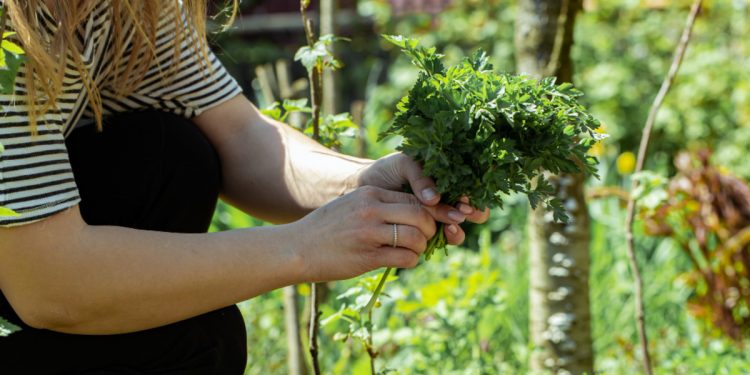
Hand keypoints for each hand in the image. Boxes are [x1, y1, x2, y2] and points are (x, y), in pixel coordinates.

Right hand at [289, 186, 436, 281]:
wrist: (297, 249)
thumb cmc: (325, 229)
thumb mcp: (350, 205)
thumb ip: (377, 206)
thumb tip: (409, 215)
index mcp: (370, 193)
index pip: (413, 198)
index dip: (427, 212)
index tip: (427, 222)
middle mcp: (371, 210)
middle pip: (420, 215)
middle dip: (430, 229)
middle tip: (426, 238)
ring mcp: (370, 233)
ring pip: (416, 237)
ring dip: (421, 247)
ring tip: (414, 251)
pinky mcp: (368, 256)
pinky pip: (404, 257)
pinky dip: (411, 260)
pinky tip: (404, 261)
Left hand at [356, 153, 489, 243]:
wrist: (362, 188)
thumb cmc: (387, 171)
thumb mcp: (404, 165)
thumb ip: (421, 178)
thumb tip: (435, 199)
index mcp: (447, 180)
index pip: (470, 187)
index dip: (474, 194)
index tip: (466, 198)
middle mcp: (446, 200)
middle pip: (472, 211)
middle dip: (474, 213)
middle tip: (464, 213)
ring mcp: (436, 219)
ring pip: (457, 229)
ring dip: (458, 230)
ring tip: (451, 226)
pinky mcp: (423, 234)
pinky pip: (439, 241)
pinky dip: (443, 239)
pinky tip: (441, 233)